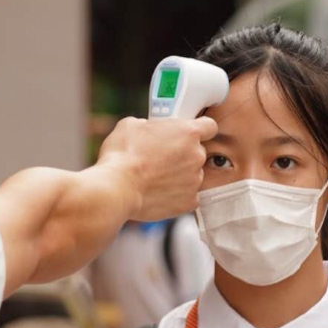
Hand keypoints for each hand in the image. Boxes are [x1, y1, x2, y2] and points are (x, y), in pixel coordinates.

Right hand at [98, 115, 217, 221]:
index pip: (209, 126)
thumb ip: (149, 125)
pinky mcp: (189, 202)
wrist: (117, 188)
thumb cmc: (122, 155)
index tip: (190, 135)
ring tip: (156, 178)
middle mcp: (196, 156)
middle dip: (183, 155)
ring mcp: (195, 180)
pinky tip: (159, 193)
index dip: (200, 130)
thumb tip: (147, 130)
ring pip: (192, 175)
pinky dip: (176, 195)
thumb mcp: (131, 125)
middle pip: (197, 153)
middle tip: (162, 158)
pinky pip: (188, 196)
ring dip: (179, 176)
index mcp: (187, 133)